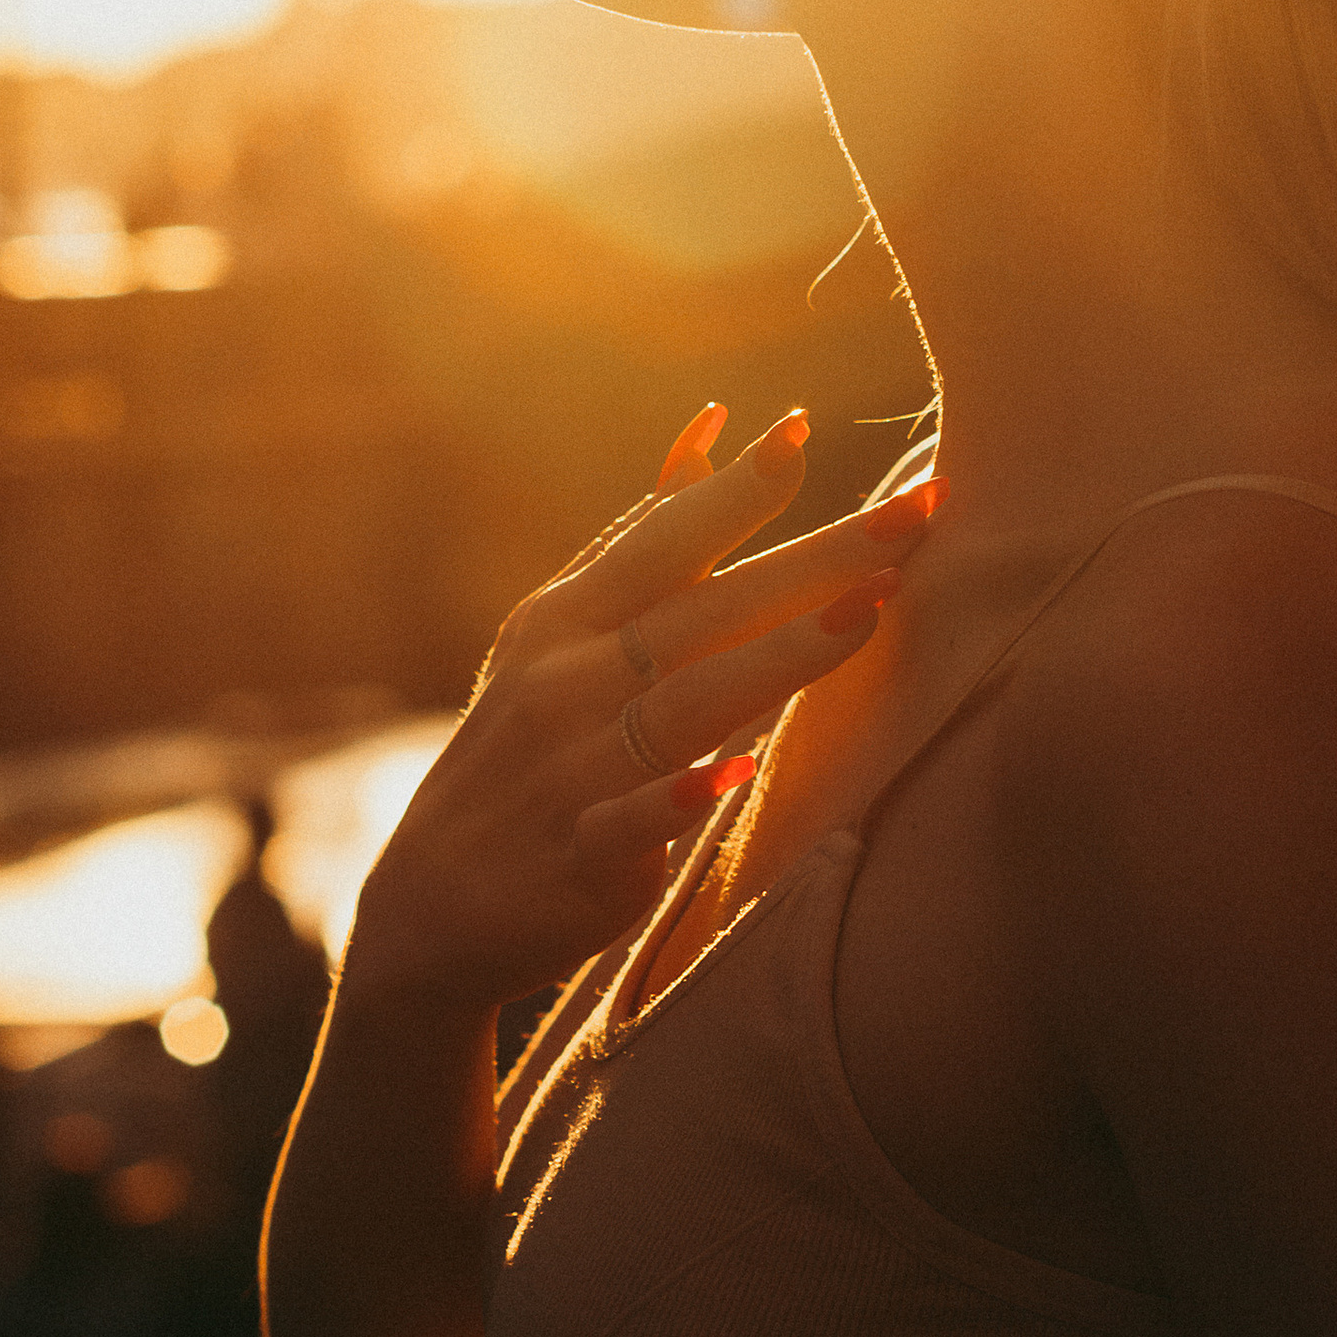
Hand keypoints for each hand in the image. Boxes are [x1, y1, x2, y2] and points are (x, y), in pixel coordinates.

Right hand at [344, 404, 935, 1019]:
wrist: (429, 908)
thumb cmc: (523, 749)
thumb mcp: (557, 634)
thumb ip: (639, 541)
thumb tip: (713, 428)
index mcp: (564, 620)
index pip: (663, 540)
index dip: (734, 490)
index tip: (802, 429)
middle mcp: (565, 681)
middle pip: (704, 611)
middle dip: (812, 560)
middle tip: (908, 516)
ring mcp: (568, 770)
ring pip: (683, 705)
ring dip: (776, 658)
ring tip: (866, 615)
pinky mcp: (577, 858)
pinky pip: (630, 822)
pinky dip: (676, 798)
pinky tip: (734, 775)